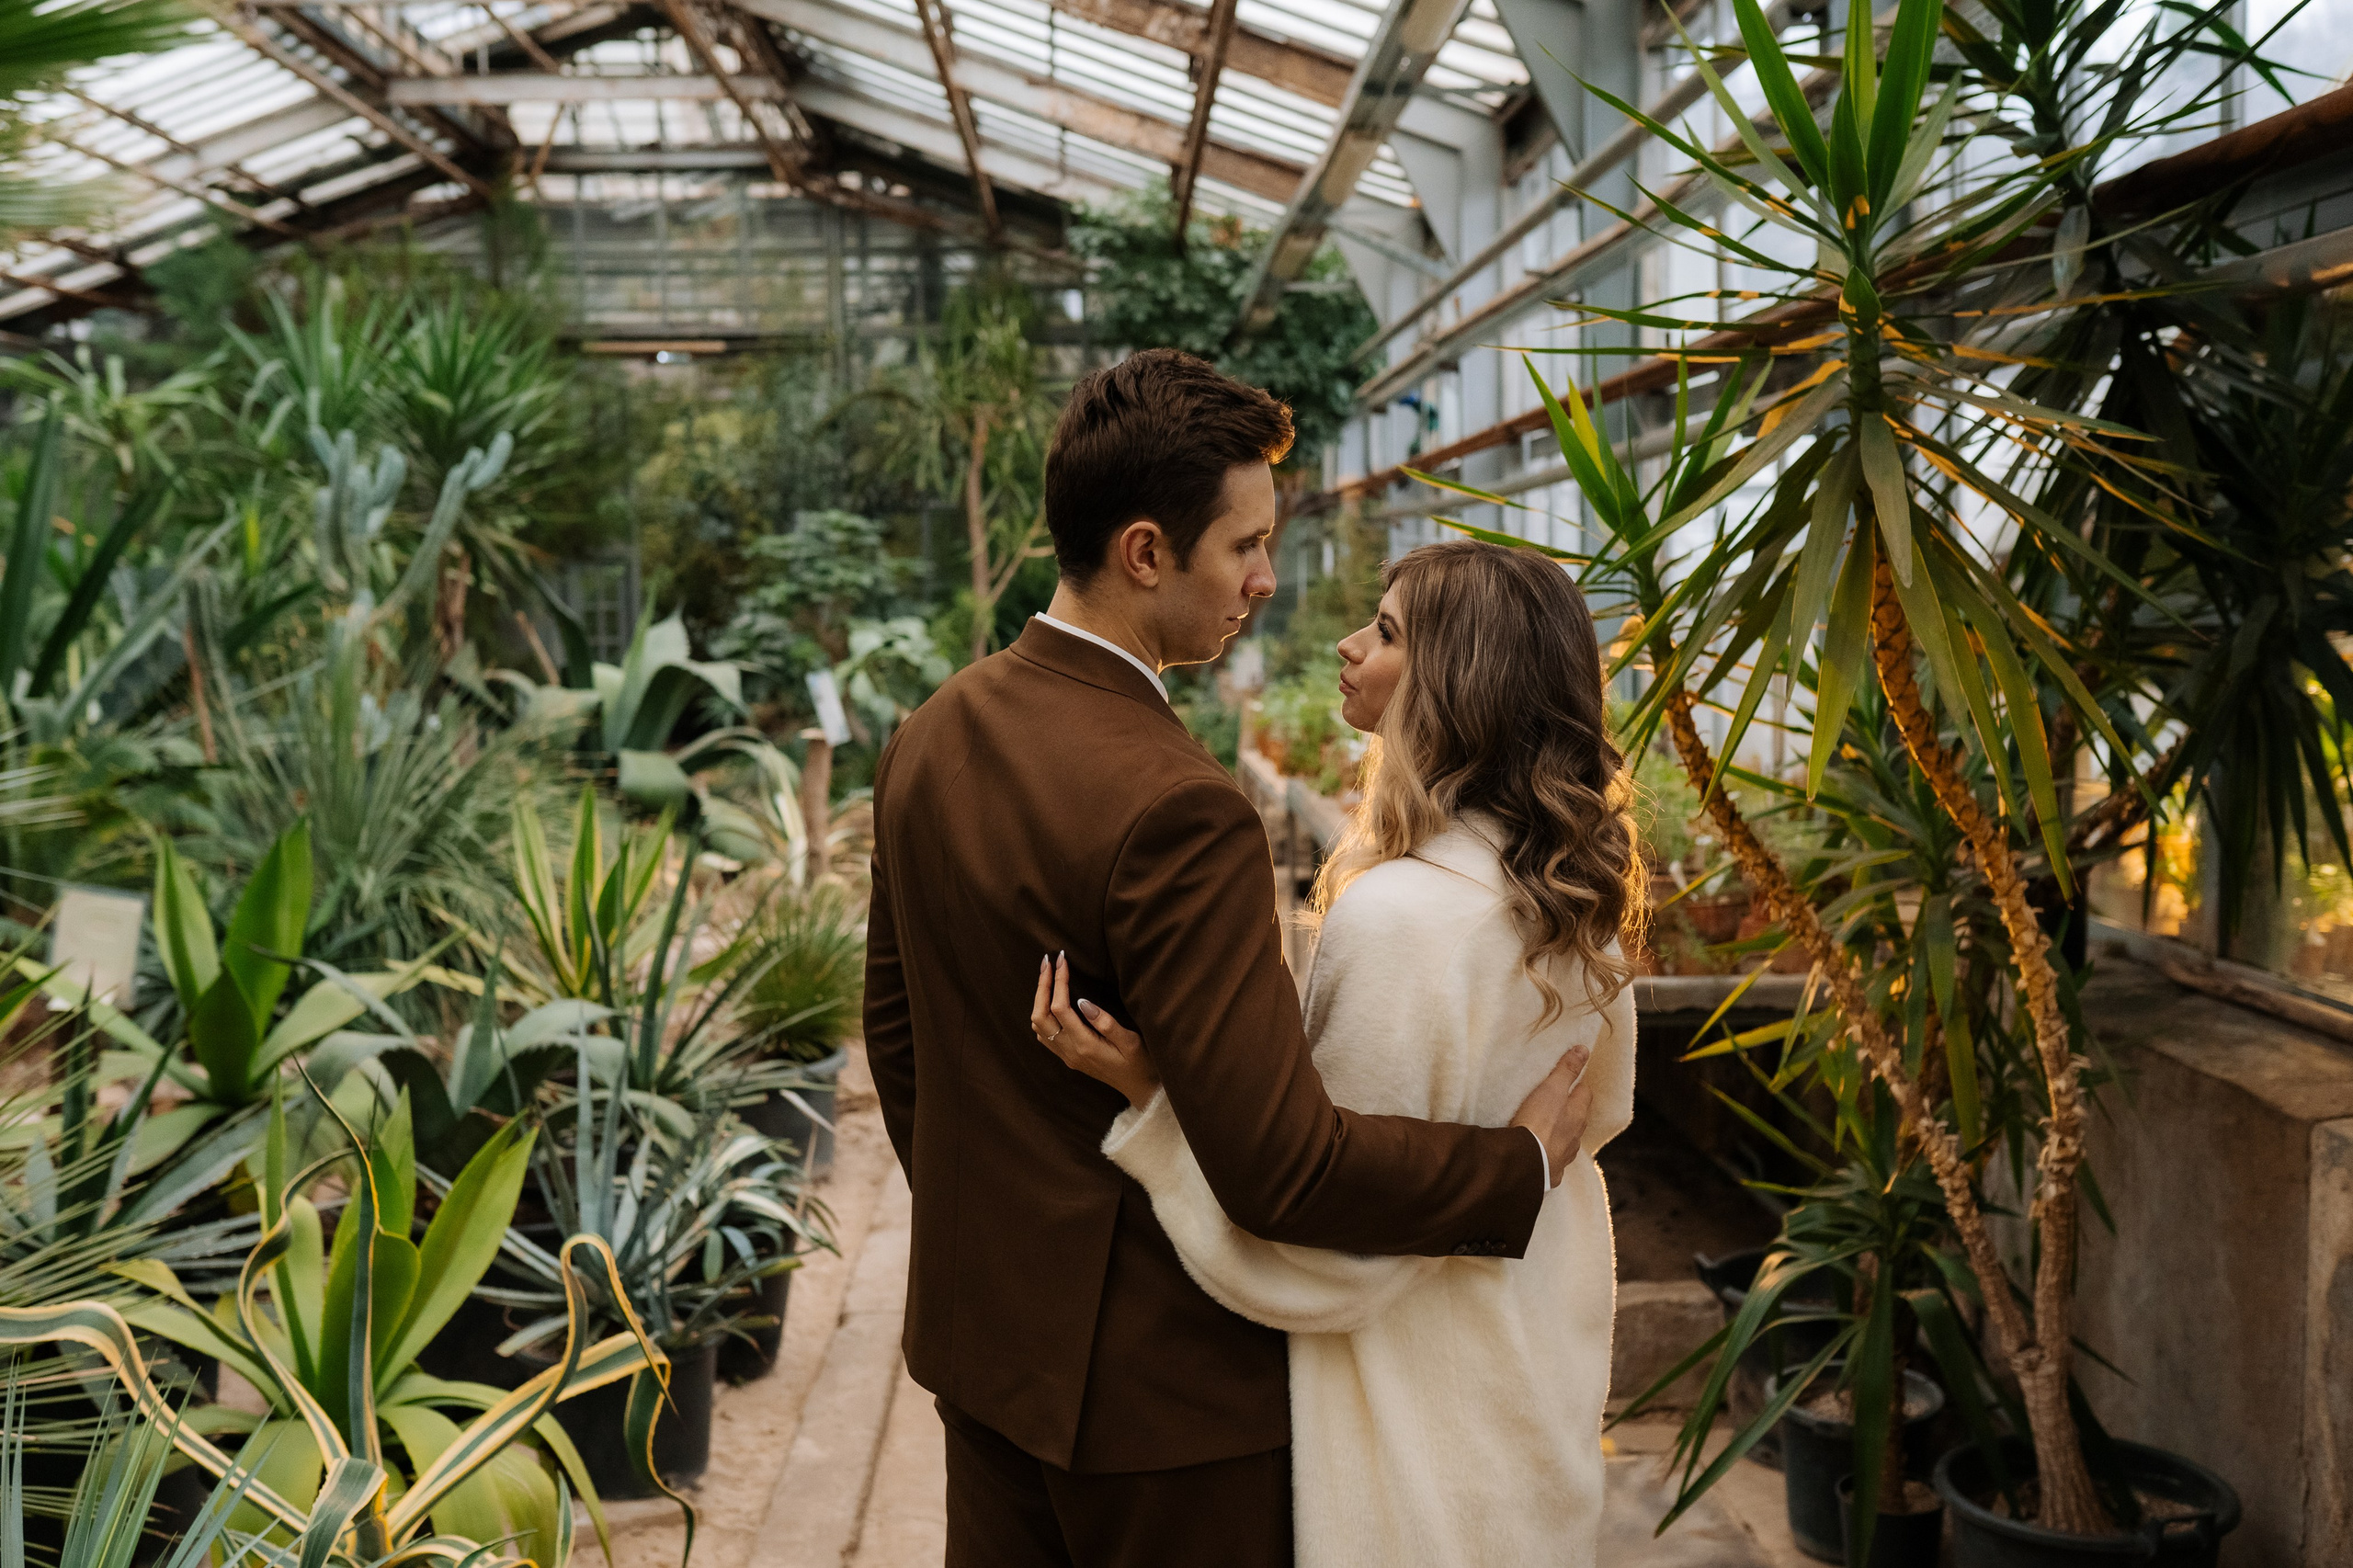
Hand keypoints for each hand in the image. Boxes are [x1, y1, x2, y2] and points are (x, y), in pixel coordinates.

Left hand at [1029, 953, 1161, 1109]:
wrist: (1140, 1088)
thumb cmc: (1140, 1063)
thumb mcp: (1130, 1040)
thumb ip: (1106, 1022)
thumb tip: (1082, 1001)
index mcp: (1084, 1044)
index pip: (1060, 1007)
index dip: (1058, 981)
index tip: (1062, 960)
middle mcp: (1070, 1051)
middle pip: (1040, 1015)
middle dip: (1042, 986)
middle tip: (1047, 962)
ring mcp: (1066, 1056)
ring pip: (1038, 1026)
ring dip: (1039, 999)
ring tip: (1048, 977)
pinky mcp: (1068, 1057)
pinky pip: (1044, 1035)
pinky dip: (1043, 1014)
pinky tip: (1052, 1002)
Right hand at [1509, 1043, 1595, 1186]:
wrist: (1524, 1163)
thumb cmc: (1538, 1122)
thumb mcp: (1551, 1089)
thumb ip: (1566, 1070)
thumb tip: (1584, 1050)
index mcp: (1577, 1115)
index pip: (1585, 1094)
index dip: (1579, 1085)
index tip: (1570, 1079)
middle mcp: (1575, 1137)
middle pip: (1578, 1119)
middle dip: (1571, 1110)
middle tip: (1558, 1102)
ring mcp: (1564, 1156)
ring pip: (1568, 1142)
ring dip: (1562, 1135)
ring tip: (1547, 1129)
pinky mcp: (1551, 1172)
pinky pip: (1554, 1162)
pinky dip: (1550, 1156)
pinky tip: (1541, 1154)